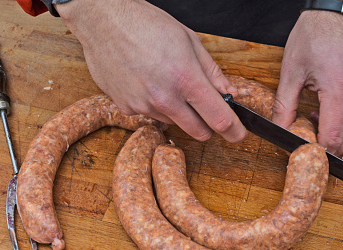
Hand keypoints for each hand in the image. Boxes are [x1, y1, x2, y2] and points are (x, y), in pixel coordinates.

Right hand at [55, 0, 245, 142]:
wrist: (104, 21)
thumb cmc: (147, 24)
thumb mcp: (189, 40)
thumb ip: (212, 72)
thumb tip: (228, 93)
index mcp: (186, 78)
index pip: (219, 118)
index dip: (234, 131)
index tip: (238, 135)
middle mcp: (164, 98)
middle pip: (198, 131)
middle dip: (207, 125)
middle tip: (205, 110)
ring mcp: (143, 106)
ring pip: (173, 121)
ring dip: (176, 109)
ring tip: (164, 79)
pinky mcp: (126, 109)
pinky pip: (149, 114)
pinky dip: (153, 104)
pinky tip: (145, 81)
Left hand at [272, 10, 342, 155]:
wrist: (335, 11)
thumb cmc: (313, 35)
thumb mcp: (291, 71)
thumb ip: (284, 105)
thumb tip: (279, 128)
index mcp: (339, 89)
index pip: (332, 137)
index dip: (316, 148)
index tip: (302, 146)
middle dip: (327, 145)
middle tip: (308, 135)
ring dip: (339, 135)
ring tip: (318, 120)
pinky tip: (330, 111)